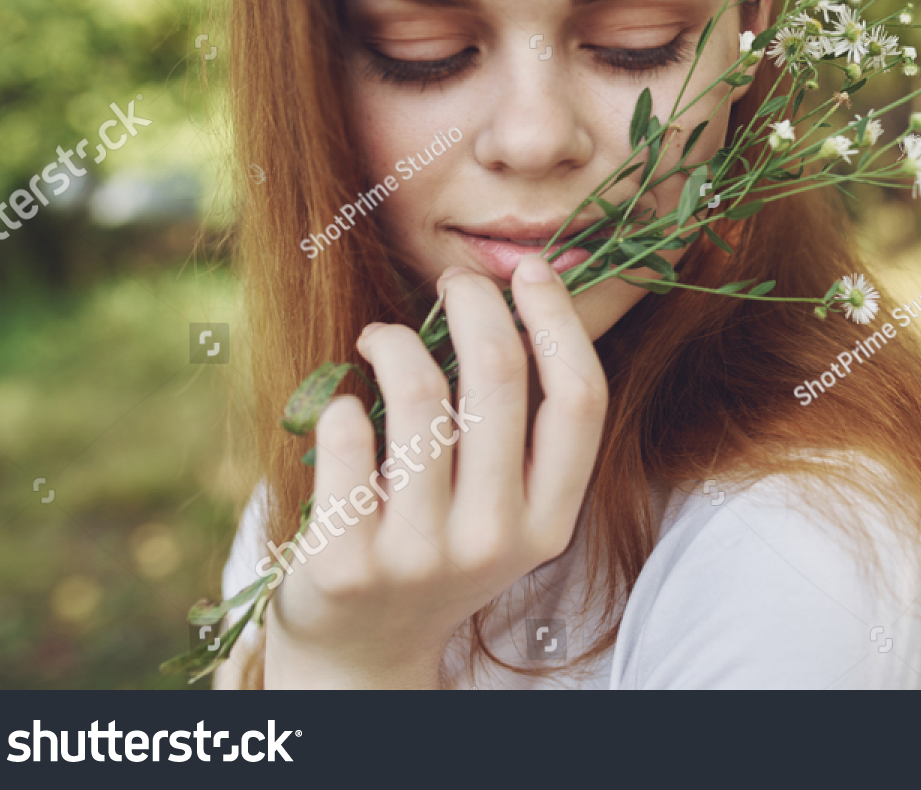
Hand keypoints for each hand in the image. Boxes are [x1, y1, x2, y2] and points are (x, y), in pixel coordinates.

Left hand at [263, 253, 606, 687]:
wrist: (362, 649)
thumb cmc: (439, 543)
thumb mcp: (503, 504)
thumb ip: (522, 423)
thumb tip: (530, 291)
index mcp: (548, 520)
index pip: (579, 399)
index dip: (558, 319)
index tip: (531, 271)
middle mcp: (494, 539)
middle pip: (501, 375)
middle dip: (475, 301)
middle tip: (453, 283)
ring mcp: (419, 554)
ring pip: (419, 394)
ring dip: (396, 342)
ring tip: (382, 341)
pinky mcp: (345, 560)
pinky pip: (346, 432)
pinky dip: (341, 399)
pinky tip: (343, 406)